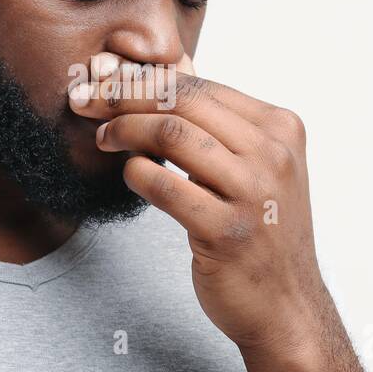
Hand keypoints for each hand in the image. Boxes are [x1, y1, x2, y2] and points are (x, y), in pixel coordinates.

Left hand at [68, 56, 337, 360]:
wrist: (286, 307)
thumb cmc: (261, 233)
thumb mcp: (253, 166)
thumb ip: (215, 119)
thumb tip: (173, 64)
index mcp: (281, 128)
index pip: (201, 84)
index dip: (144, 78)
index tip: (103, 79)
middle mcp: (274, 154)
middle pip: (184, 99)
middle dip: (123, 93)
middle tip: (86, 99)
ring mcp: (254, 192)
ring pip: (173, 132)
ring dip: (125, 129)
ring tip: (103, 137)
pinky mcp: (227, 231)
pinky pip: (165, 185)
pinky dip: (136, 173)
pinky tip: (129, 174)